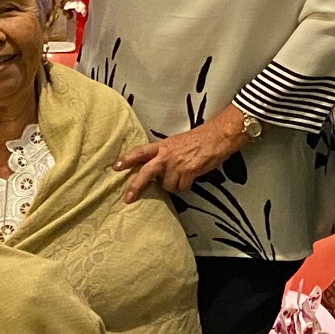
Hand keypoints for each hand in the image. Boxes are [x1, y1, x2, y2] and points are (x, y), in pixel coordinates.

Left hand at [115, 107, 248, 201]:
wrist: (218, 136)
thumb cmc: (199, 139)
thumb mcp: (176, 143)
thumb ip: (164, 155)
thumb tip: (155, 170)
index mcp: (162, 146)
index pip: (140, 152)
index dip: (128, 159)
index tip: (116, 167)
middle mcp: (166, 155)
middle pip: (146, 172)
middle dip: (136, 186)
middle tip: (127, 198)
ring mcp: (177, 164)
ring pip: (167, 185)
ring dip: (173, 184)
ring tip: (183, 174)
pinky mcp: (188, 171)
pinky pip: (182, 187)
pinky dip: (186, 185)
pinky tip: (192, 176)